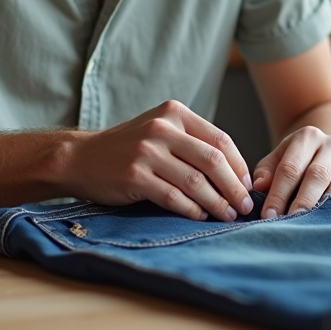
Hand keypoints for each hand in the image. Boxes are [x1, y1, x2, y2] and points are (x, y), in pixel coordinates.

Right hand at [66, 100, 254, 221]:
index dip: (239, 166)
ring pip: (195, 181)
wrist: (81, 157)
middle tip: (245, 206)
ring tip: (228, 215)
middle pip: (213, 160)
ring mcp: (146, 151)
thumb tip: (235, 173)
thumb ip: (192, 143)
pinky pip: (173, 197)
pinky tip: (200, 216)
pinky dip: (191, 210)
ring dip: (217, 203)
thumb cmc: (129, 148)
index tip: (248, 186)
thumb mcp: (161, 131)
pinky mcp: (134, 176)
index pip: (220, 139)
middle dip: (234, 187)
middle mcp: (162, 128)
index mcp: (174, 113)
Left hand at [252, 126, 330, 218]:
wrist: (328, 151)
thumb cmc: (297, 160)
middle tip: (288, 222)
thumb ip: (266, 171)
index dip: (278, 193)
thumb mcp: (278, 158)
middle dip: (301, 202)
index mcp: (308, 136)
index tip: (268, 214)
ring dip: (322, 208)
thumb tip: (258, 187)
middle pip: (317, 175)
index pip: (291, 167)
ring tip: (308, 226)